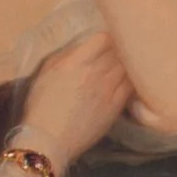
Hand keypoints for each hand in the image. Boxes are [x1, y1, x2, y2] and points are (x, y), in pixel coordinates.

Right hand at [17, 32, 130, 173]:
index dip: (110, 36)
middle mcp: (95, 73)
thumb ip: (66, 55)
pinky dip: (135, 81)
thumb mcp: (46, 72)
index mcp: (75, 61)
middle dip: (124, 48)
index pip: (104, 38)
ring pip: (129, 68)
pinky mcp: (117, 107)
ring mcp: (109, 90)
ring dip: (131, 64)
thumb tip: (84, 46)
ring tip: (133, 63)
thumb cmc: (41, 105)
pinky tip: (134, 80)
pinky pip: (133, 87)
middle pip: (120, 52)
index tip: (110, 38)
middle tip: (127, 48)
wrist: (49, 139)